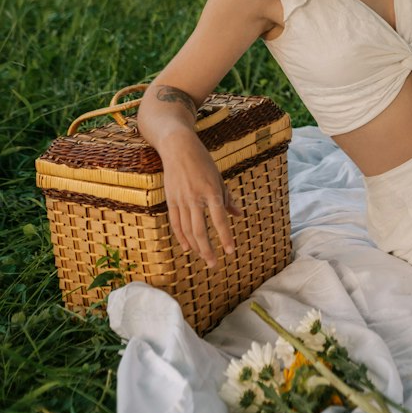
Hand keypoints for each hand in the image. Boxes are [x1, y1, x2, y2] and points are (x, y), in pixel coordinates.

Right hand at [161, 140, 242, 267]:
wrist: (178, 148)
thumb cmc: (203, 162)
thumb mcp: (219, 178)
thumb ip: (227, 199)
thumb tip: (239, 215)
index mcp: (211, 191)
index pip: (219, 220)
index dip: (224, 237)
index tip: (230, 251)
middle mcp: (195, 198)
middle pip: (200, 230)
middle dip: (207, 250)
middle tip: (214, 264)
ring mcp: (181, 200)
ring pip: (188, 230)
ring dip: (196, 247)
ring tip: (204, 258)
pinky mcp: (171, 200)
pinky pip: (176, 223)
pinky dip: (181, 237)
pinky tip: (188, 248)